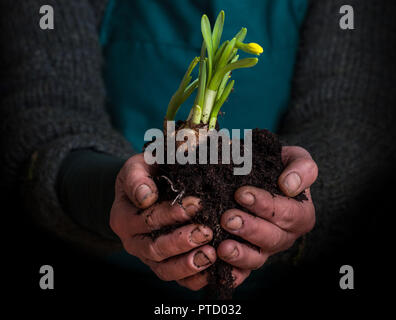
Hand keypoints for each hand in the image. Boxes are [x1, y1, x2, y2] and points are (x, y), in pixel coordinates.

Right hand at [110, 153, 215, 289]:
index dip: (171, 214)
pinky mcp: (163, 265)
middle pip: (155, 248)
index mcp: (123, 217)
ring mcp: (147, 257)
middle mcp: (132, 241)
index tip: (197, 203)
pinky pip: (176, 279)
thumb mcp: (137, 167)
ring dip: (187, 264)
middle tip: (206, 231)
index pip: (147, 219)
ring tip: (211, 254)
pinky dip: (193, 279)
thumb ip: (138, 177)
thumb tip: (146, 197)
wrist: (148, 188)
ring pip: (164, 269)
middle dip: (182, 241)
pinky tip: (212, 271)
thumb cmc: (147, 174)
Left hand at [217, 146, 317, 285]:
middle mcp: (285, 235)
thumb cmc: (278, 166)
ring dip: (240, 254)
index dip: (267, 206)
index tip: (242, 194)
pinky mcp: (248, 257)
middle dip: (250, 229)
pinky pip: (243, 271)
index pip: (288, 214)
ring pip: (258, 258)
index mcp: (301, 214)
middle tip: (228, 218)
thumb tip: (289, 186)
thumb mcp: (295, 159)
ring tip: (222, 246)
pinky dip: (232, 273)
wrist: (259, 174)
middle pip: (272, 238)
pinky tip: (217, 270)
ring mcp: (266, 249)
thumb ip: (301, 168)